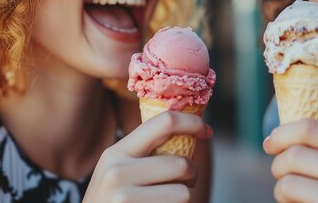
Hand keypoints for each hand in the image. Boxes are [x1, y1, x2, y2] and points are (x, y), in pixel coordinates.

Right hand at [83, 111, 212, 202]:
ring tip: (169, 199)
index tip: (206, 130)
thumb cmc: (111, 200)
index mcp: (116, 152)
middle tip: (187, 181)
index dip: (192, 122)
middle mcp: (117, 172)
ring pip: (183, 193)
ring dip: (184, 197)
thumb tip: (191, 128)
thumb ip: (144, 151)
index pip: (164, 122)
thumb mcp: (117, 170)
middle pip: (180, 163)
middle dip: (192, 174)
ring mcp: (124, 197)